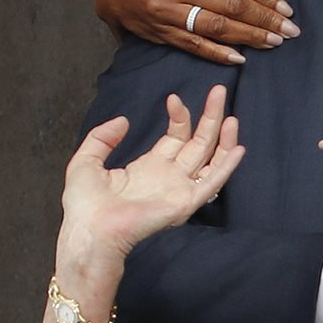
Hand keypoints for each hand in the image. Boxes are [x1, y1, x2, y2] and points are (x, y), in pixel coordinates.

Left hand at [58, 85, 245, 268]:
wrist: (88, 232)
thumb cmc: (85, 206)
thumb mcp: (86, 161)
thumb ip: (102, 138)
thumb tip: (123, 120)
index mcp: (151, 167)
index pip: (177, 136)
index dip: (180, 116)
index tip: (173, 98)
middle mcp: (170, 176)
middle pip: (200, 142)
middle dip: (211, 116)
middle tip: (218, 90)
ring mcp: (180, 189)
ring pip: (211, 159)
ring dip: (224, 137)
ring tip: (230, 115)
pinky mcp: (185, 203)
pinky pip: (212, 183)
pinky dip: (227, 166)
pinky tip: (237, 148)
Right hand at [94, 0, 298, 64]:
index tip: (285, 7)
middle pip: (229, 6)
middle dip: (263, 20)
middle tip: (289, 30)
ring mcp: (167, 11)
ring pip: (215, 27)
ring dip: (248, 37)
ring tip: (274, 42)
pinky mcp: (160, 31)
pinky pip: (193, 45)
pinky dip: (218, 53)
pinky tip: (240, 57)